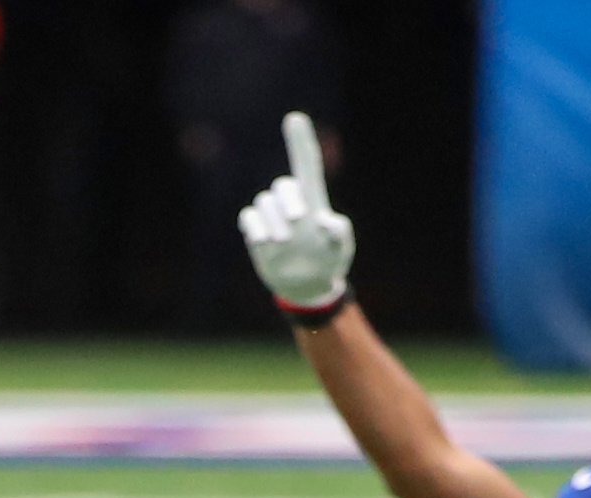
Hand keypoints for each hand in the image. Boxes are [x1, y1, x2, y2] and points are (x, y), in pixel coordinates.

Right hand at [236, 110, 353, 316]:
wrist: (308, 286)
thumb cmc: (329, 262)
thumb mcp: (342, 249)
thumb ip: (339, 232)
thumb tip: (322, 221)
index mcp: (314, 201)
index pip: (306, 165)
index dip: (300, 142)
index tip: (294, 119)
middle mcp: (291, 204)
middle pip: (283, 186)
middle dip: (289, 199)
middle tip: (298, 220)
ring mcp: (272, 218)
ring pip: (265, 203)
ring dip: (275, 221)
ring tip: (285, 242)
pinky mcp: (257, 232)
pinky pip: (249, 217)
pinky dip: (255, 227)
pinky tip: (265, 241)